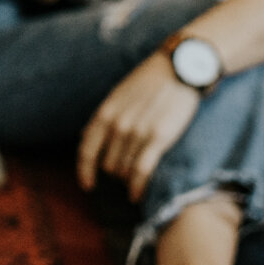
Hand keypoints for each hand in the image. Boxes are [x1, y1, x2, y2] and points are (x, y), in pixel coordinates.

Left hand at [77, 52, 199, 202]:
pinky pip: (141, 171)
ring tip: (135, 181)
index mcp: (105, 112)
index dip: (84, 171)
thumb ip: (104, 117)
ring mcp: (137, 131)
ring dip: (128, 180)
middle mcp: (117, 124)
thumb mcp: (118, 95)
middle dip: (114, 174)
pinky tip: (136, 196)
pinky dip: (137, 187)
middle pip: (108, 165)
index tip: (87, 185)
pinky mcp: (158, 138)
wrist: (179, 68)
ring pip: (124, 170)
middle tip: (126, 175)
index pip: (86, 150)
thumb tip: (84, 137)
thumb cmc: (149, 81)